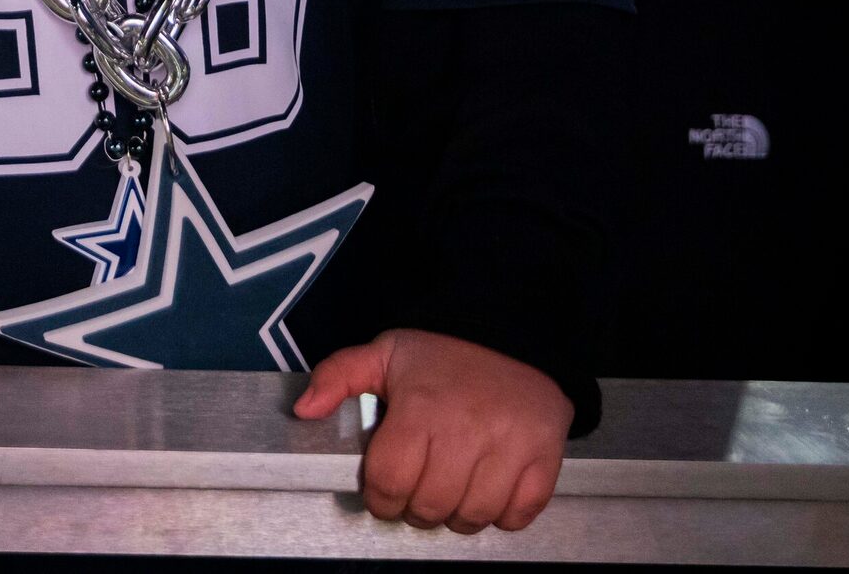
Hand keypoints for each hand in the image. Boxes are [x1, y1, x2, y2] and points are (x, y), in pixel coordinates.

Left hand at [294, 329, 574, 533]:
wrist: (516, 332)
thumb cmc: (446, 351)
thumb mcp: (385, 353)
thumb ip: (339, 377)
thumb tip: (305, 409)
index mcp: (420, 407)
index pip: (389, 482)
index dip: (380, 497)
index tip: (385, 491)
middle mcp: (465, 430)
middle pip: (430, 506)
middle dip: (416, 510)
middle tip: (418, 494)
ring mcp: (509, 446)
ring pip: (473, 516)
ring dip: (458, 516)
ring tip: (453, 495)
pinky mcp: (543, 457)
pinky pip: (519, 513)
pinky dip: (503, 515)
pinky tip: (490, 492)